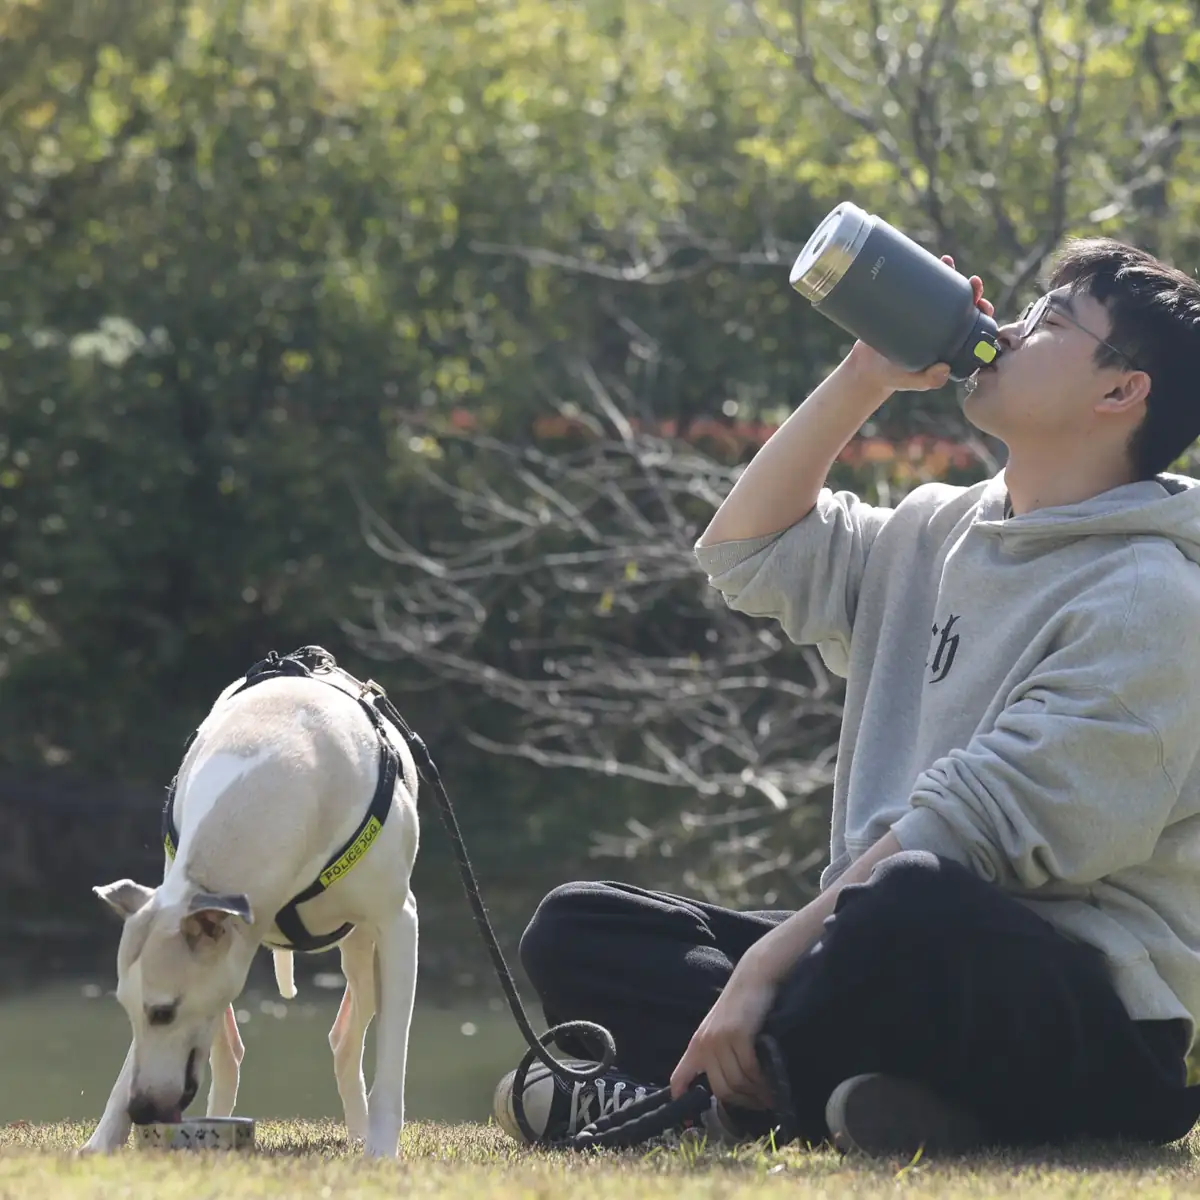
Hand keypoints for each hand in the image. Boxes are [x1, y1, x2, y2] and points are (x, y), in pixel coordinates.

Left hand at [669, 970, 777, 1109]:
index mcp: (696, 1045)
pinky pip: (750, 1070)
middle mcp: (705, 1045)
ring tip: (768, 1096)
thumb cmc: (739, 1005)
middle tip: (759, 1105)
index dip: (680, 1098)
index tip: (687, 1118)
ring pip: (737, 1082)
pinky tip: (771, 1083)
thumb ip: (716, 1053)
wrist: (752, 978)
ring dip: (755, 1094)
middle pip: (720, 1090)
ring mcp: (721, 1040)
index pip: (679, 1077)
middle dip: (741, 1103)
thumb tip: (726, 1084)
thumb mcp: (718, 1029)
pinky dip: (762, 1081)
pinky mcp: (739, 1035)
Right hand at [846, 255, 994, 392]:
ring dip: (950, 274)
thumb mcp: (912, 380)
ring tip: (950, 262)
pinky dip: (925, 270)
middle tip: (974, 283)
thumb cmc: (893, 377)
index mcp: (949, 342)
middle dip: (972, 291)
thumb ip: (927, 380)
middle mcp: (940, 326)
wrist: (865, 367)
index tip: (984, 305)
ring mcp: (923, 314)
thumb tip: (944, 370)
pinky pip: (918, 286)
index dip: (982, 313)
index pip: (972, 326)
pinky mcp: (904, 305)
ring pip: (941, 290)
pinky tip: (930, 259)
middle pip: (961, 304)